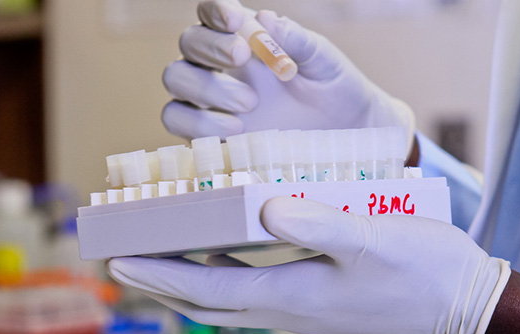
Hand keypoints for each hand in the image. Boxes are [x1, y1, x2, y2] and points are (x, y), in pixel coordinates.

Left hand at [108, 197, 510, 333]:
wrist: (461, 302)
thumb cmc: (422, 269)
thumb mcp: (371, 239)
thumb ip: (316, 223)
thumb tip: (264, 208)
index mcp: (293, 295)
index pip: (208, 289)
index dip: (161, 276)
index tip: (120, 262)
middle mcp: (288, 306)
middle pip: (207, 302)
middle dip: (161, 284)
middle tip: (123, 263)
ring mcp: (301, 305)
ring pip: (227, 298)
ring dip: (187, 282)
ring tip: (159, 260)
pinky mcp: (315, 298)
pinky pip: (252, 290)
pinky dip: (223, 275)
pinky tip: (222, 255)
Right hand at [162, 0, 414, 145]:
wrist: (342, 134)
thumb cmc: (332, 88)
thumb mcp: (322, 59)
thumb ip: (295, 39)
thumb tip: (265, 19)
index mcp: (244, 34)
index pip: (213, 12)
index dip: (216, 10)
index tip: (236, 20)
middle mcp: (219, 62)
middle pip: (188, 42)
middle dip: (210, 46)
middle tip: (242, 58)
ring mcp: (208, 97)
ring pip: (176, 77)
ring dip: (206, 86)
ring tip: (250, 103)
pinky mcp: (204, 131)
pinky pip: (177, 118)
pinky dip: (198, 122)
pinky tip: (236, 129)